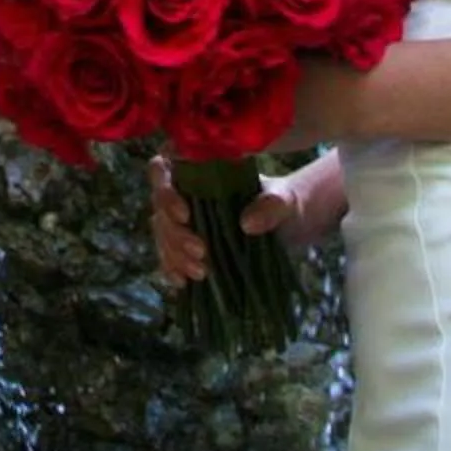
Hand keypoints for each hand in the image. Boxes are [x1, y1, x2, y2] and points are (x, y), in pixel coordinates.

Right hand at [149, 155, 334, 281]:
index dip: (165, 190)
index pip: (163, 169)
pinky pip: (168, 255)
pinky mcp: (188, 244)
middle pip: (159, 207)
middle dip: (175, 233)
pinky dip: (172, 268)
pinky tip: (183, 283)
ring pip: (161, 233)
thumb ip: (270, 207)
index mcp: (200, 168)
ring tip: (201, 272)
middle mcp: (185, 191)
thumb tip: (247, 223)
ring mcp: (184, 219)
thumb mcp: (284, 201)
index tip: (186, 213)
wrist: (290, 224)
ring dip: (175, 254)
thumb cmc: (283, 201)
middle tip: (202, 252)